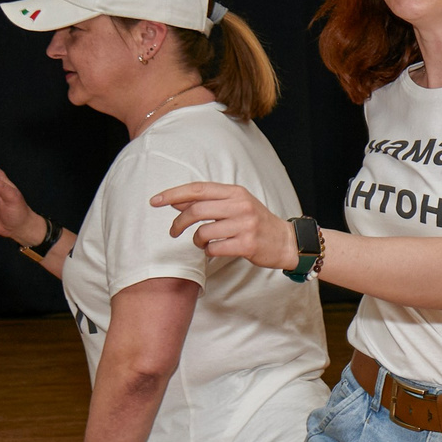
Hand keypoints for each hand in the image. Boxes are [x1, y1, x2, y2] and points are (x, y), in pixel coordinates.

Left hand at [150, 183, 295, 269]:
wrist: (286, 242)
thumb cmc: (256, 223)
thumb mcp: (235, 205)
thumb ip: (208, 202)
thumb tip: (175, 200)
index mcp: (236, 193)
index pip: (198, 189)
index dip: (173, 194)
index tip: (155, 201)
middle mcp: (241, 206)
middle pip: (196, 210)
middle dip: (179, 222)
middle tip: (173, 231)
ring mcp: (245, 225)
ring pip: (203, 232)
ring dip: (196, 240)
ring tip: (203, 243)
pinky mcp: (247, 245)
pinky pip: (214, 248)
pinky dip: (208, 252)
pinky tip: (214, 251)